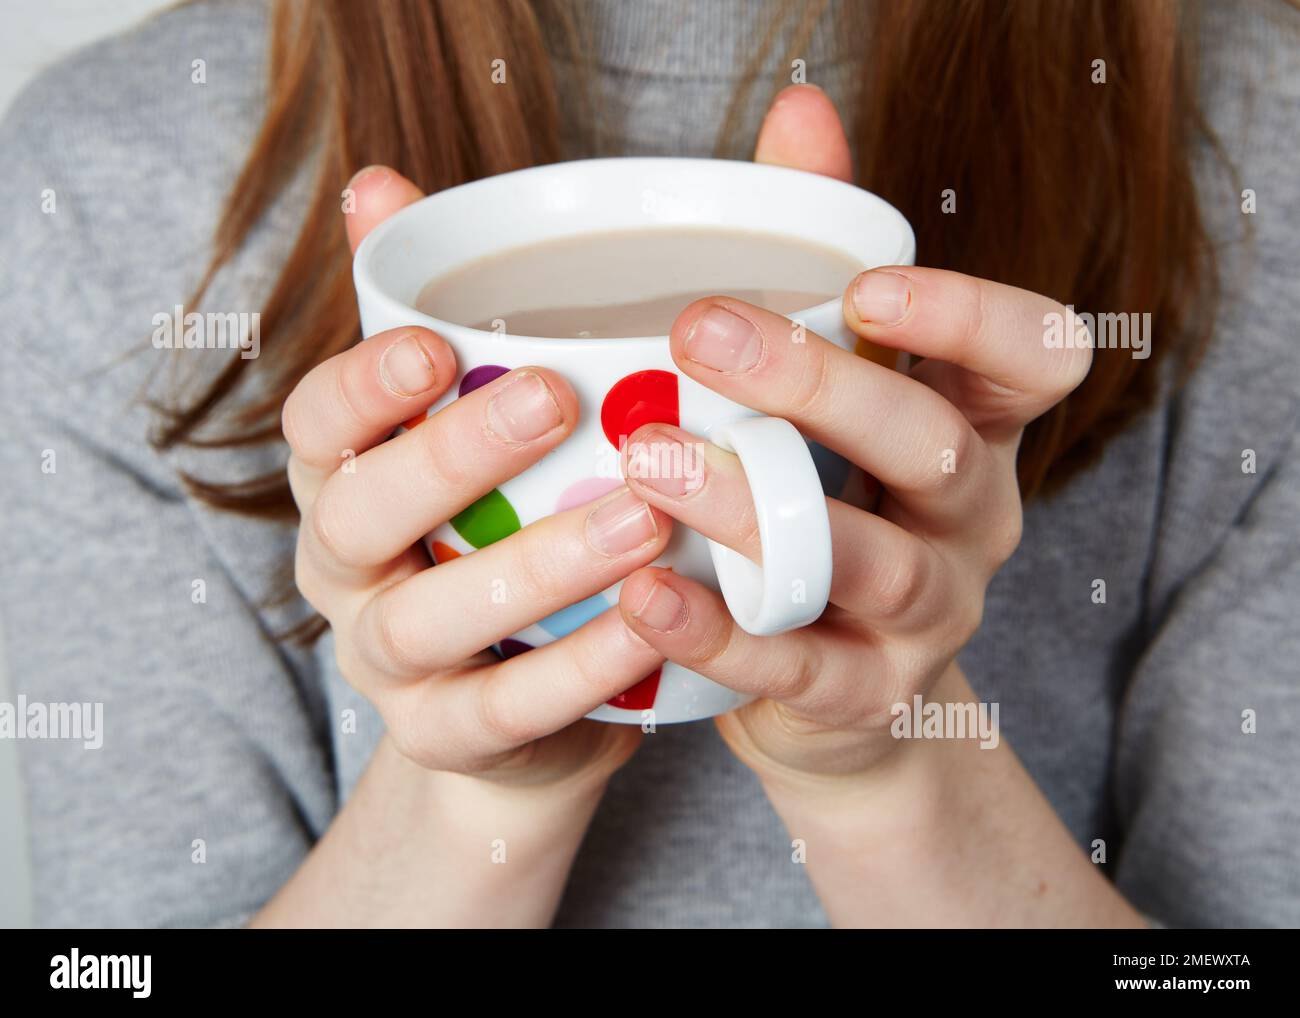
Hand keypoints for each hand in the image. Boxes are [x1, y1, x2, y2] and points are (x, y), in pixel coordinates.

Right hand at [285, 166, 671, 789]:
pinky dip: (575, 672)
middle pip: (360, 515)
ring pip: (427, 619)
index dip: (358, 386)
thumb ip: (441, 307)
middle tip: (555, 402)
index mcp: (347, 480)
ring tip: (637, 521)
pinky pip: (503, 708)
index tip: (431, 347)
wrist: (522, 702)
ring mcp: (389, 663)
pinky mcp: (449, 736)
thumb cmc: (506, 528)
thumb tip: (379, 179)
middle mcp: (347, 570)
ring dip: (531, 568)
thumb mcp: (474, 425)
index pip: (314, 425)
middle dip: (447, 458)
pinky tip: (649, 627)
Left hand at [614, 89, 1091, 780]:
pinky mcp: (861, 695)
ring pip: (867, 560)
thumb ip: (819, 250)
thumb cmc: (823, 499)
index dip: (969, 317)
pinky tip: (643, 594)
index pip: (1032, 357)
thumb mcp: (836, 387)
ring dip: (759, 508)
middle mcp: (969, 517)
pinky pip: (797, 666)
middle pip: (933, 446)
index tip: (866, 286)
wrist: (832, 690)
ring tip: (652, 463)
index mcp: (972, 424)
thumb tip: (802, 109)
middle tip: (702, 329)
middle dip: (823, 386)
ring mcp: (925, 615)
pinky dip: (719, 631)